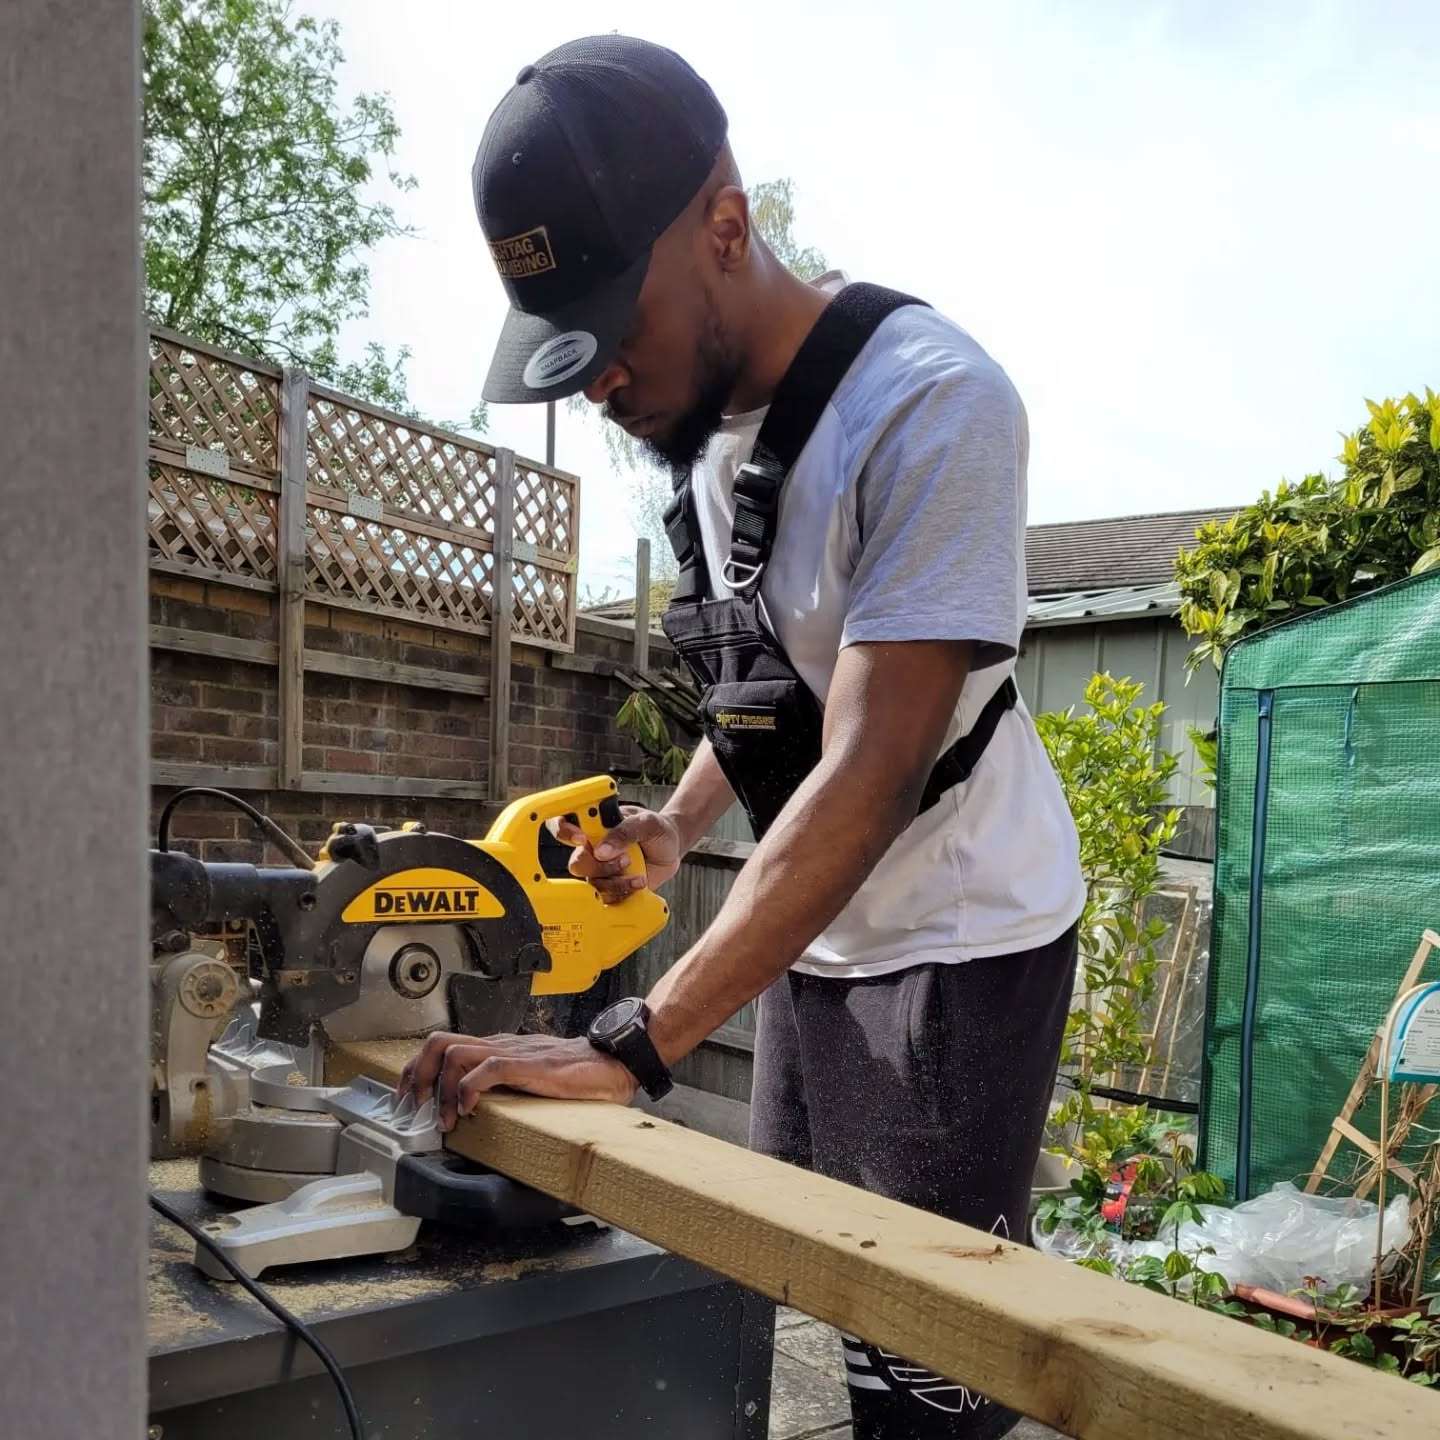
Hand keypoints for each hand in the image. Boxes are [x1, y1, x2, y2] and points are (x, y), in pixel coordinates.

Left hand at [397, 1031, 636, 1130]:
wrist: (612, 1062)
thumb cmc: (578, 1073)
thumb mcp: (530, 1077)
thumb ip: (507, 1085)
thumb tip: (480, 1109)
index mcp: (496, 1048)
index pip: (442, 1045)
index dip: (415, 1071)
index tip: (407, 1099)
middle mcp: (498, 1045)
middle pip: (437, 1043)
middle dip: (416, 1076)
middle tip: (413, 1108)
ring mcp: (512, 1052)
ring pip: (454, 1053)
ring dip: (440, 1089)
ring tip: (445, 1119)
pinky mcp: (528, 1065)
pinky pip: (486, 1068)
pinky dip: (468, 1090)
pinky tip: (469, 1111)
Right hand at [553, 805, 681, 901]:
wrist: (672, 849)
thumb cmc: (657, 829)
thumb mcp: (646, 822)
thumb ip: (625, 831)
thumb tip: (601, 850)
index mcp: (595, 825)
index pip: (564, 824)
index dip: (564, 832)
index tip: (581, 839)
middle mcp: (594, 848)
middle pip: (577, 862)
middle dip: (597, 865)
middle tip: (624, 858)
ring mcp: (602, 869)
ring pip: (592, 882)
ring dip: (614, 880)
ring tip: (636, 872)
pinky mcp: (613, 886)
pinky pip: (606, 897)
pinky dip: (621, 892)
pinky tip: (638, 883)